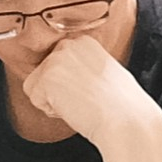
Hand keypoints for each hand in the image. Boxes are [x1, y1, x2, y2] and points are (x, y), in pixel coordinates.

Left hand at [17, 32, 161, 147]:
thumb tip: (69, 77)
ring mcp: (56, 59)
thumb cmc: (122, 105)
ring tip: (80, 103)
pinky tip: (74, 107)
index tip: (90, 91)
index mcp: (83, 41)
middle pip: (42, 74)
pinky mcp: (47, 77)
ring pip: (35, 87)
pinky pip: (34, 100)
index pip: (56, 65)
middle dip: (58, 92)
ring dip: (53, 102)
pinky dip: (51, 111)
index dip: (70, 85)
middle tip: (85, 99)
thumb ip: (83, 66)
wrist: (126, 120)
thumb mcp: (104, 72)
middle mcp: (68, 44)